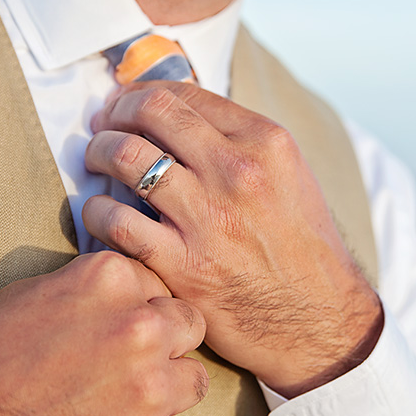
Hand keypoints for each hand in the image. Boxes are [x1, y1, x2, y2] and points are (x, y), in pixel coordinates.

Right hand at [0, 253, 207, 415]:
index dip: (144, 314)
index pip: (164, 290)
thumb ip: (99, 288)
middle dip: (166, 348)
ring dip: (167, 396)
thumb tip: (137, 290)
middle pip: (190, 329)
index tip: (121, 335)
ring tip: (122, 409)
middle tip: (128, 372)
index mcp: (112, 281)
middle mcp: (139, 330)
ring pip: (196, 383)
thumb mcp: (39, 291)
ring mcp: (147, 393)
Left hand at [83, 84, 382, 396]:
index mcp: (265, 142)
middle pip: (151, 112)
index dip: (141, 94)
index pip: (183, 94)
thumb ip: (239, 143)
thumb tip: (178, 118)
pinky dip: (96, 211)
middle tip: (102, 126)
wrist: (319, 322)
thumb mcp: (288, 176)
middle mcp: (237, 171)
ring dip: (99, 153)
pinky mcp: (183, 265)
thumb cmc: (302, 249)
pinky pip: (116, 221)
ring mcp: (208, 217)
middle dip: (115, 114)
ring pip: (125, 157)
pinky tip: (99, 214)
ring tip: (95, 162)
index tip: (124, 106)